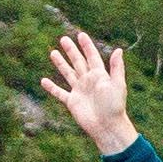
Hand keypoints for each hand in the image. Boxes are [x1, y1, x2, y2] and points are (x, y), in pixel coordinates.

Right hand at [38, 28, 138, 156]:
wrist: (107, 126)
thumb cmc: (115, 106)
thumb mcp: (117, 85)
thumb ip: (116, 68)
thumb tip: (119, 50)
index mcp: (99, 75)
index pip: (92, 56)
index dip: (87, 46)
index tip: (81, 35)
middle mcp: (88, 81)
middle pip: (78, 62)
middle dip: (71, 51)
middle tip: (63, 39)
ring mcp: (79, 91)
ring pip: (68, 74)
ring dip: (60, 64)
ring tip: (53, 53)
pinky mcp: (72, 102)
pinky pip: (59, 93)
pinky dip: (51, 87)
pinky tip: (43, 81)